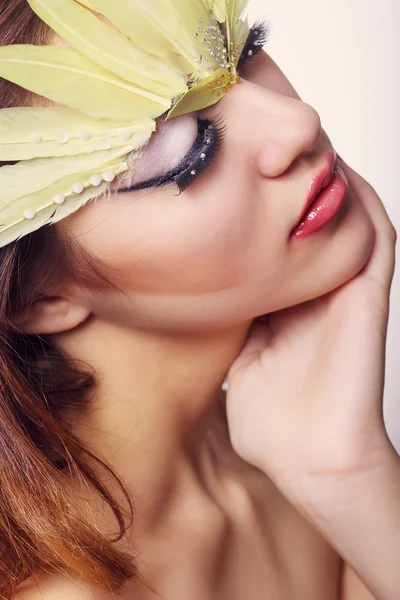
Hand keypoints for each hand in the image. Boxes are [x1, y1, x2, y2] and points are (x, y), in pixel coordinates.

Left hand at [225, 158, 396, 503]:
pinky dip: (361, 204)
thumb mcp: (234, 357)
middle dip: (289, 181)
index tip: (225, 172)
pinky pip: (376, 239)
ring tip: (299, 145)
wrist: (310, 459)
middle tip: (260, 142)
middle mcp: (317, 286)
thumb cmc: (271, 421)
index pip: (273, 238)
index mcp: (286, 299)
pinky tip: (338, 172)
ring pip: (346, 217)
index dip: (255, 204)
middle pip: (308, 219)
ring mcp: (344, 289)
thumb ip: (227, 323)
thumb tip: (189, 295)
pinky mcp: (366, 297)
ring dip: (327, 182)